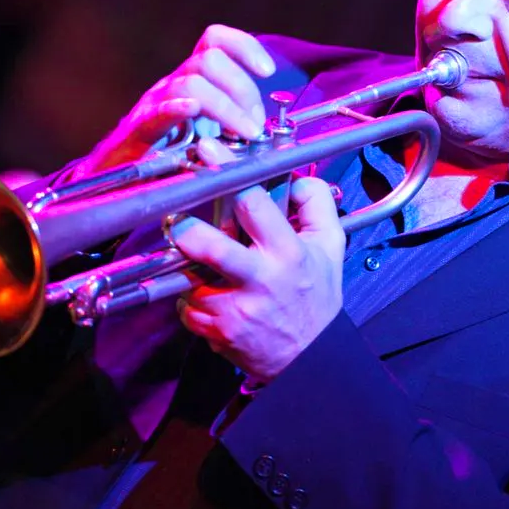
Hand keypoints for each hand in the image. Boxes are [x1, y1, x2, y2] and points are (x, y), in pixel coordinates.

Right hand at [73, 24, 276, 176]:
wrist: (118, 176)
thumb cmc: (170, 154)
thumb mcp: (210, 131)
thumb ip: (236, 122)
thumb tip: (269, 128)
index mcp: (194, 78)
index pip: (216, 40)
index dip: (245, 46)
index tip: (268, 71)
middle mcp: (175, 82)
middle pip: (210, 59)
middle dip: (242, 89)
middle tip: (255, 124)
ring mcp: (156, 102)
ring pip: (192, 82)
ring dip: (226, 106)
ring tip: (244, 133)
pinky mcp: (139, 128)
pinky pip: (159, 109)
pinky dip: (178, 107)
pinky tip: (193, 111)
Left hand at [169, 170, 345, 382]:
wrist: (309, 356)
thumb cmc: (316, 294)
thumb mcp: (331, 245)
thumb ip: (318, 203)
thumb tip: (293, 177)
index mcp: (288, 252)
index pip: (254, 204)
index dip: (229, 174)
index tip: (208, 152)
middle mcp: (260, 280)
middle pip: (211, 246)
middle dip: (188, 228)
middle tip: (177, 216)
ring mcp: (233, 310)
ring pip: (191, 276)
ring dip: (190, 265)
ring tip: (197, 258)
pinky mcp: (215, 332)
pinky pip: (187, 305)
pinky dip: (192, 296)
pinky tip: (209, 292)